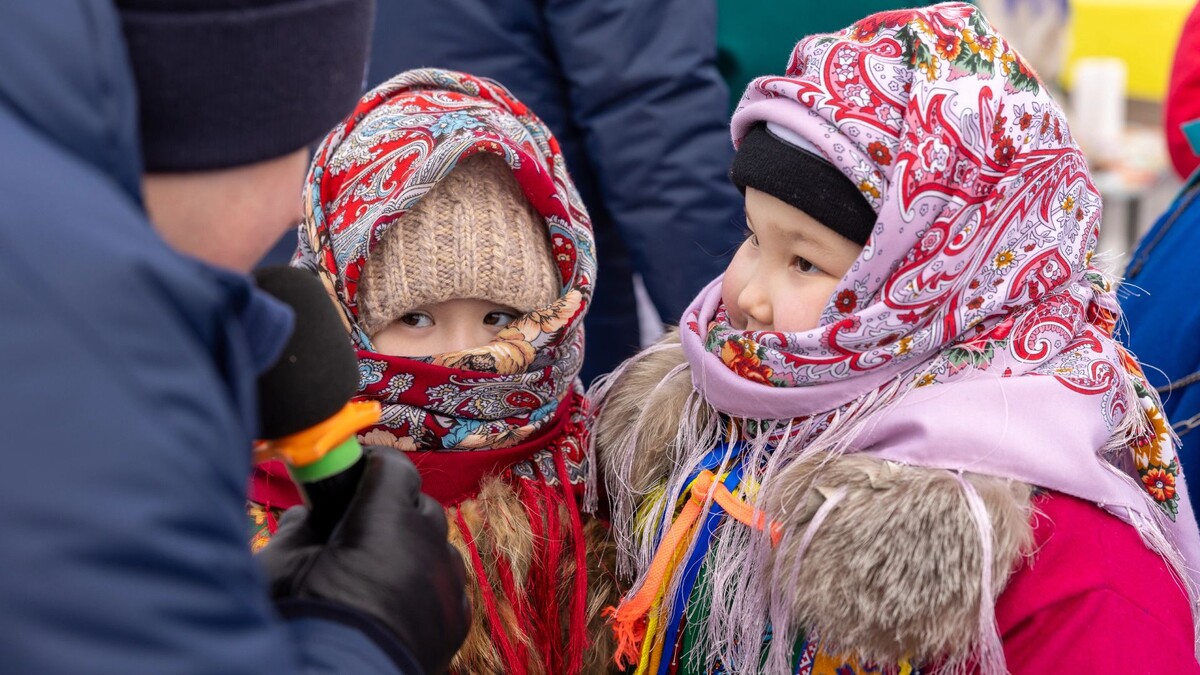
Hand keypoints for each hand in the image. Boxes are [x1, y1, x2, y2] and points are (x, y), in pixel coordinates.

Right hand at [259, 446, 469, 673]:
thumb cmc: (303, 624)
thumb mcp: (279, 567)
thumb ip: (296, 529)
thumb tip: (305, 514)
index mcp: (385, 519)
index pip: (395, 468)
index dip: (375, 468)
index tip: (357, 477)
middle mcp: (426, 544)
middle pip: (422, 506)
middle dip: (395, 509)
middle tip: (361, 530)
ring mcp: (447, 583)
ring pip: (439, 547)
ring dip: (415, 550)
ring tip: (380, 573)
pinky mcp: (457, 620)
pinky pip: (448, 587)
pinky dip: (427, 588)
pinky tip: (399, 604)